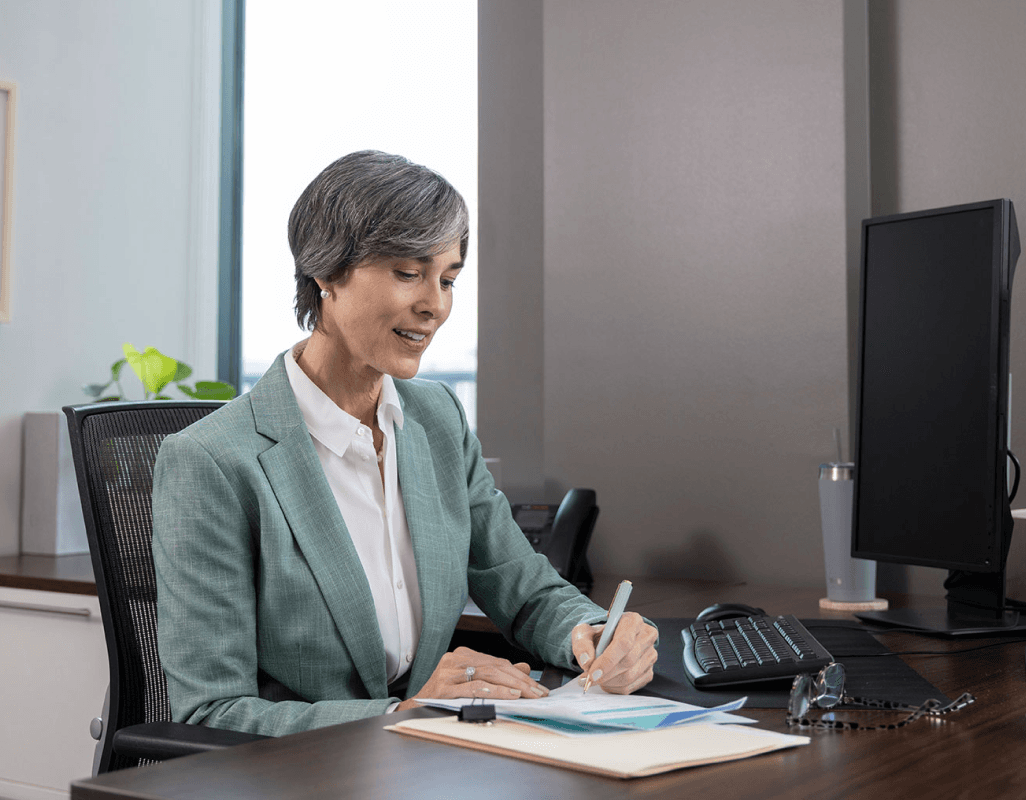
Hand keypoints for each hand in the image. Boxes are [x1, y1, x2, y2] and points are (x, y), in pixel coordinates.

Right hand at [395, 646, 548, 711]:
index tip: (538, 688)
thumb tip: (524, 668)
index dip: (520, 675)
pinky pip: (473, 688)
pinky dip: (493, 691)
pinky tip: (507, 695)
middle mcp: (455, 660)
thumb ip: (496, 674)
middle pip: (495, 667)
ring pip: (487, 674)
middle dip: (520, 681)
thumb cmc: (443, 695)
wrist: (415, 708)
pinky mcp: (443, 687)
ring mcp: (448, 672)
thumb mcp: (470, 681)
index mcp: (463, 656)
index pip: (498, 662)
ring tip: (528, 694)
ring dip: (511, 686)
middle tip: (538, 693)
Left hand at [571, 612, 657, 694]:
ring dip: (609, 682)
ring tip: (595, 679)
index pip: (624, 643)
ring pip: (630, 676)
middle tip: (588, 679)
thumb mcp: (584, 633)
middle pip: (628, 661)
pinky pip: (632, 686)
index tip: (592, 674)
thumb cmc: (597, 635)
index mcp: (632, 621)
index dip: (608, 660)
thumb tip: (586, 661)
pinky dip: (615, 688)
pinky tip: (605, 681)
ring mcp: (650, 655)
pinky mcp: (649, 671)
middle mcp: (646, 636)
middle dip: (606, 674)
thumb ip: (582, 644)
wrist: (607, 641)